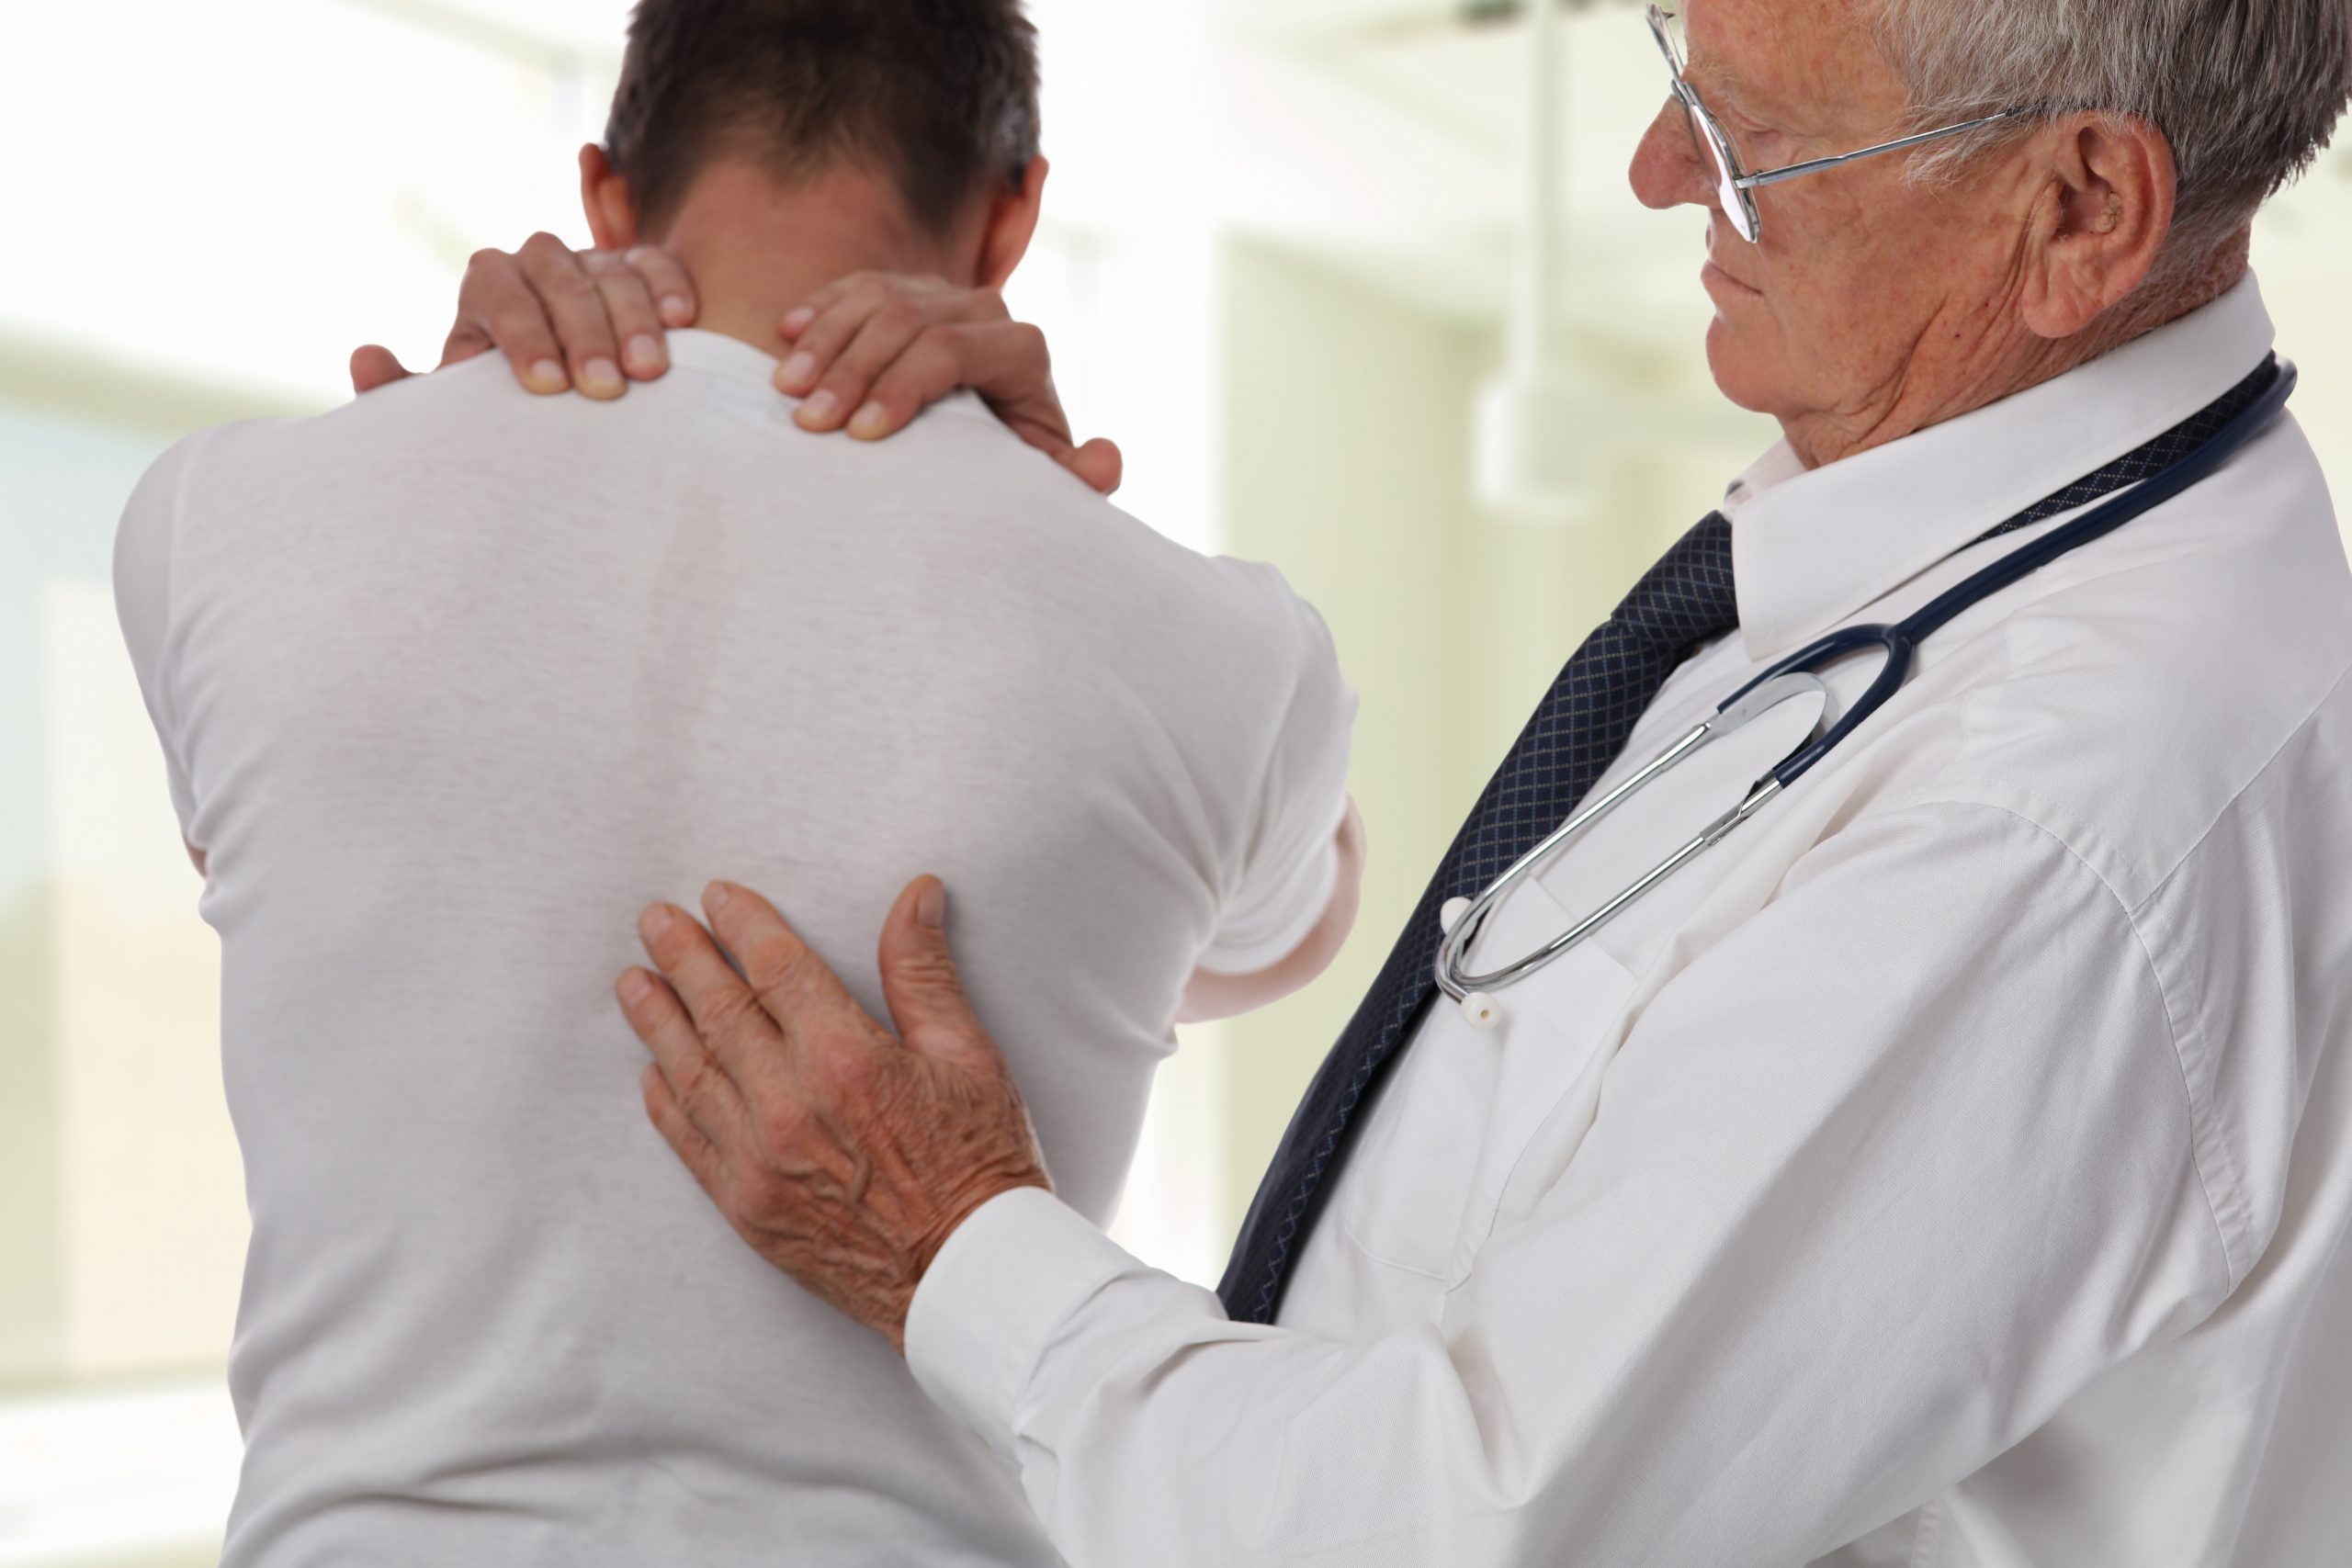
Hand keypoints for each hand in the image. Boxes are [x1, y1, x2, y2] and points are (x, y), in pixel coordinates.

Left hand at [349, 234, 698, 397]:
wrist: (563, 399)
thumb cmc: (507, 408)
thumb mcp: (462, 406)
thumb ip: (412, 391)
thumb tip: (365, 357)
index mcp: (488, 286)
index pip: (500, 294)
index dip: (524, 337)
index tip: (546, 387)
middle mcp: (537, 262)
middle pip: (559, 279)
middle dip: (582, 333)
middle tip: (603, 389)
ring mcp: (593, 262)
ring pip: (611, 272)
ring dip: (631, 320)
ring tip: (648, 374)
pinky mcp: (641, 269)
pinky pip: (657, 264)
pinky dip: (668, 287)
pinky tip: (681, 323)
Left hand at [616, 877, 1050, 1350]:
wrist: (969, 1277)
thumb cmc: (983, 1164)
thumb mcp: (970, 1056)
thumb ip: (924, 973)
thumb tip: (915, 895)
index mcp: (847, 1058)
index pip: (776, 970)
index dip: (742, 925)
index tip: (717, 897)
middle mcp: (790, 1106)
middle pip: (720, 1012)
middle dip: (683, 959)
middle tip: (654, 920)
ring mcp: (760, 1162)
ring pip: (692, 1073)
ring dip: (658, 1021)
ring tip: (633, 982)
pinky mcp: (748, 1209)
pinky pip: (689, 1143)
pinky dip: (666, 1102)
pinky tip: (653, 1072)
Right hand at [774, 271, 1122, 494]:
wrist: (992, 432)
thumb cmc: (1010, 466)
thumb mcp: (1040, 478)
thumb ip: (1073, 478)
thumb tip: (1106, 459)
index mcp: (1022, 349)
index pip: (950, 351)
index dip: (901, 387)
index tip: (861, 435)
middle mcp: (987, 308)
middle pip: (905, 321)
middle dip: (851, 371)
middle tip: (807, 421)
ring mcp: (943, 291)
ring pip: (875, 297)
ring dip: (825, 341)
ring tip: (786, 390)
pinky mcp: (906, 285)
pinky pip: (857, 284)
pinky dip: (820, 309)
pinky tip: (785, 335)